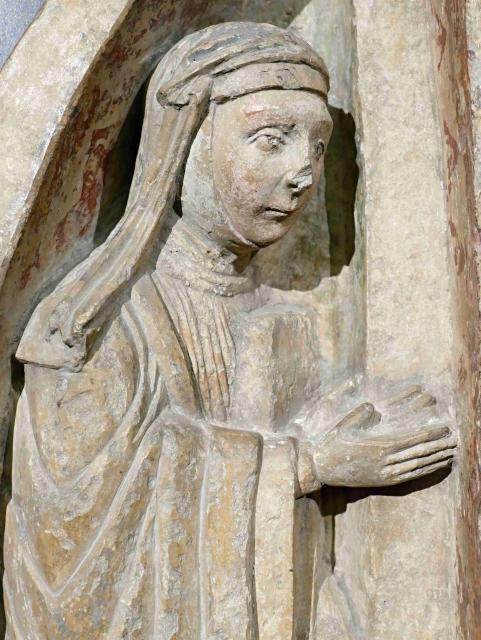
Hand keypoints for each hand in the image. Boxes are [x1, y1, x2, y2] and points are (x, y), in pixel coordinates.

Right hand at [314, 391, 455, 486]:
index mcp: (377, 448)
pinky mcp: (382, 481)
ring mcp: (384, 474)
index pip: (410, 440)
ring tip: (450, 453)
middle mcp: (384, 463)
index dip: (428, 435)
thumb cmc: (331, 443)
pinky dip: (424, 471)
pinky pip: (409, 476)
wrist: (321, 467)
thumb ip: (360, 415)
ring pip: (416, 467)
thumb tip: (373, 407)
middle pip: (417, 454)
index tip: (443, 428)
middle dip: (437, 447)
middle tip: (454, 440)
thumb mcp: (343, 425)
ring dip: (435, 460)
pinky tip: (434, 466)